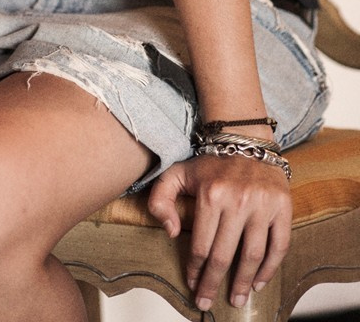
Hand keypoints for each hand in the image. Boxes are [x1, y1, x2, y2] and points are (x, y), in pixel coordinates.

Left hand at [147, 155, 291, 310]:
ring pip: (252, 255)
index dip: (195, 269)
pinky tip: (258, 282)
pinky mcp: (282, 208)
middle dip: (213, 283)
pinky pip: (278, 246)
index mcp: (211, 194)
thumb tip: (170, 232)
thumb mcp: (177, 173)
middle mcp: (238, 201)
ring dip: (242, 283)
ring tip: (236, 299)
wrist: (245, 140)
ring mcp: (262, 205)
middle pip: (224, 255)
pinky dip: (269, 269)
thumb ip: (161, 198)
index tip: (192, 283)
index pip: (201, 244)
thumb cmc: (211, 162)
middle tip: (207, 301)